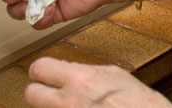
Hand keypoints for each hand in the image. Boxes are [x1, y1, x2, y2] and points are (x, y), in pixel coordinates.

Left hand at [24, 57, 171, 107]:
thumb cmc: (141, 105)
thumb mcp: (115, 76)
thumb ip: (86, 71)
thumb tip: (69, 69)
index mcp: (80, 81)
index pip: (39, 68)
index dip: (42, 71)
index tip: (45, 74)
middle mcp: (70, 103)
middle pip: (31, 94)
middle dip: (38, 92)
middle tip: (49, 93)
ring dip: (50, 107)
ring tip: (69, 104)